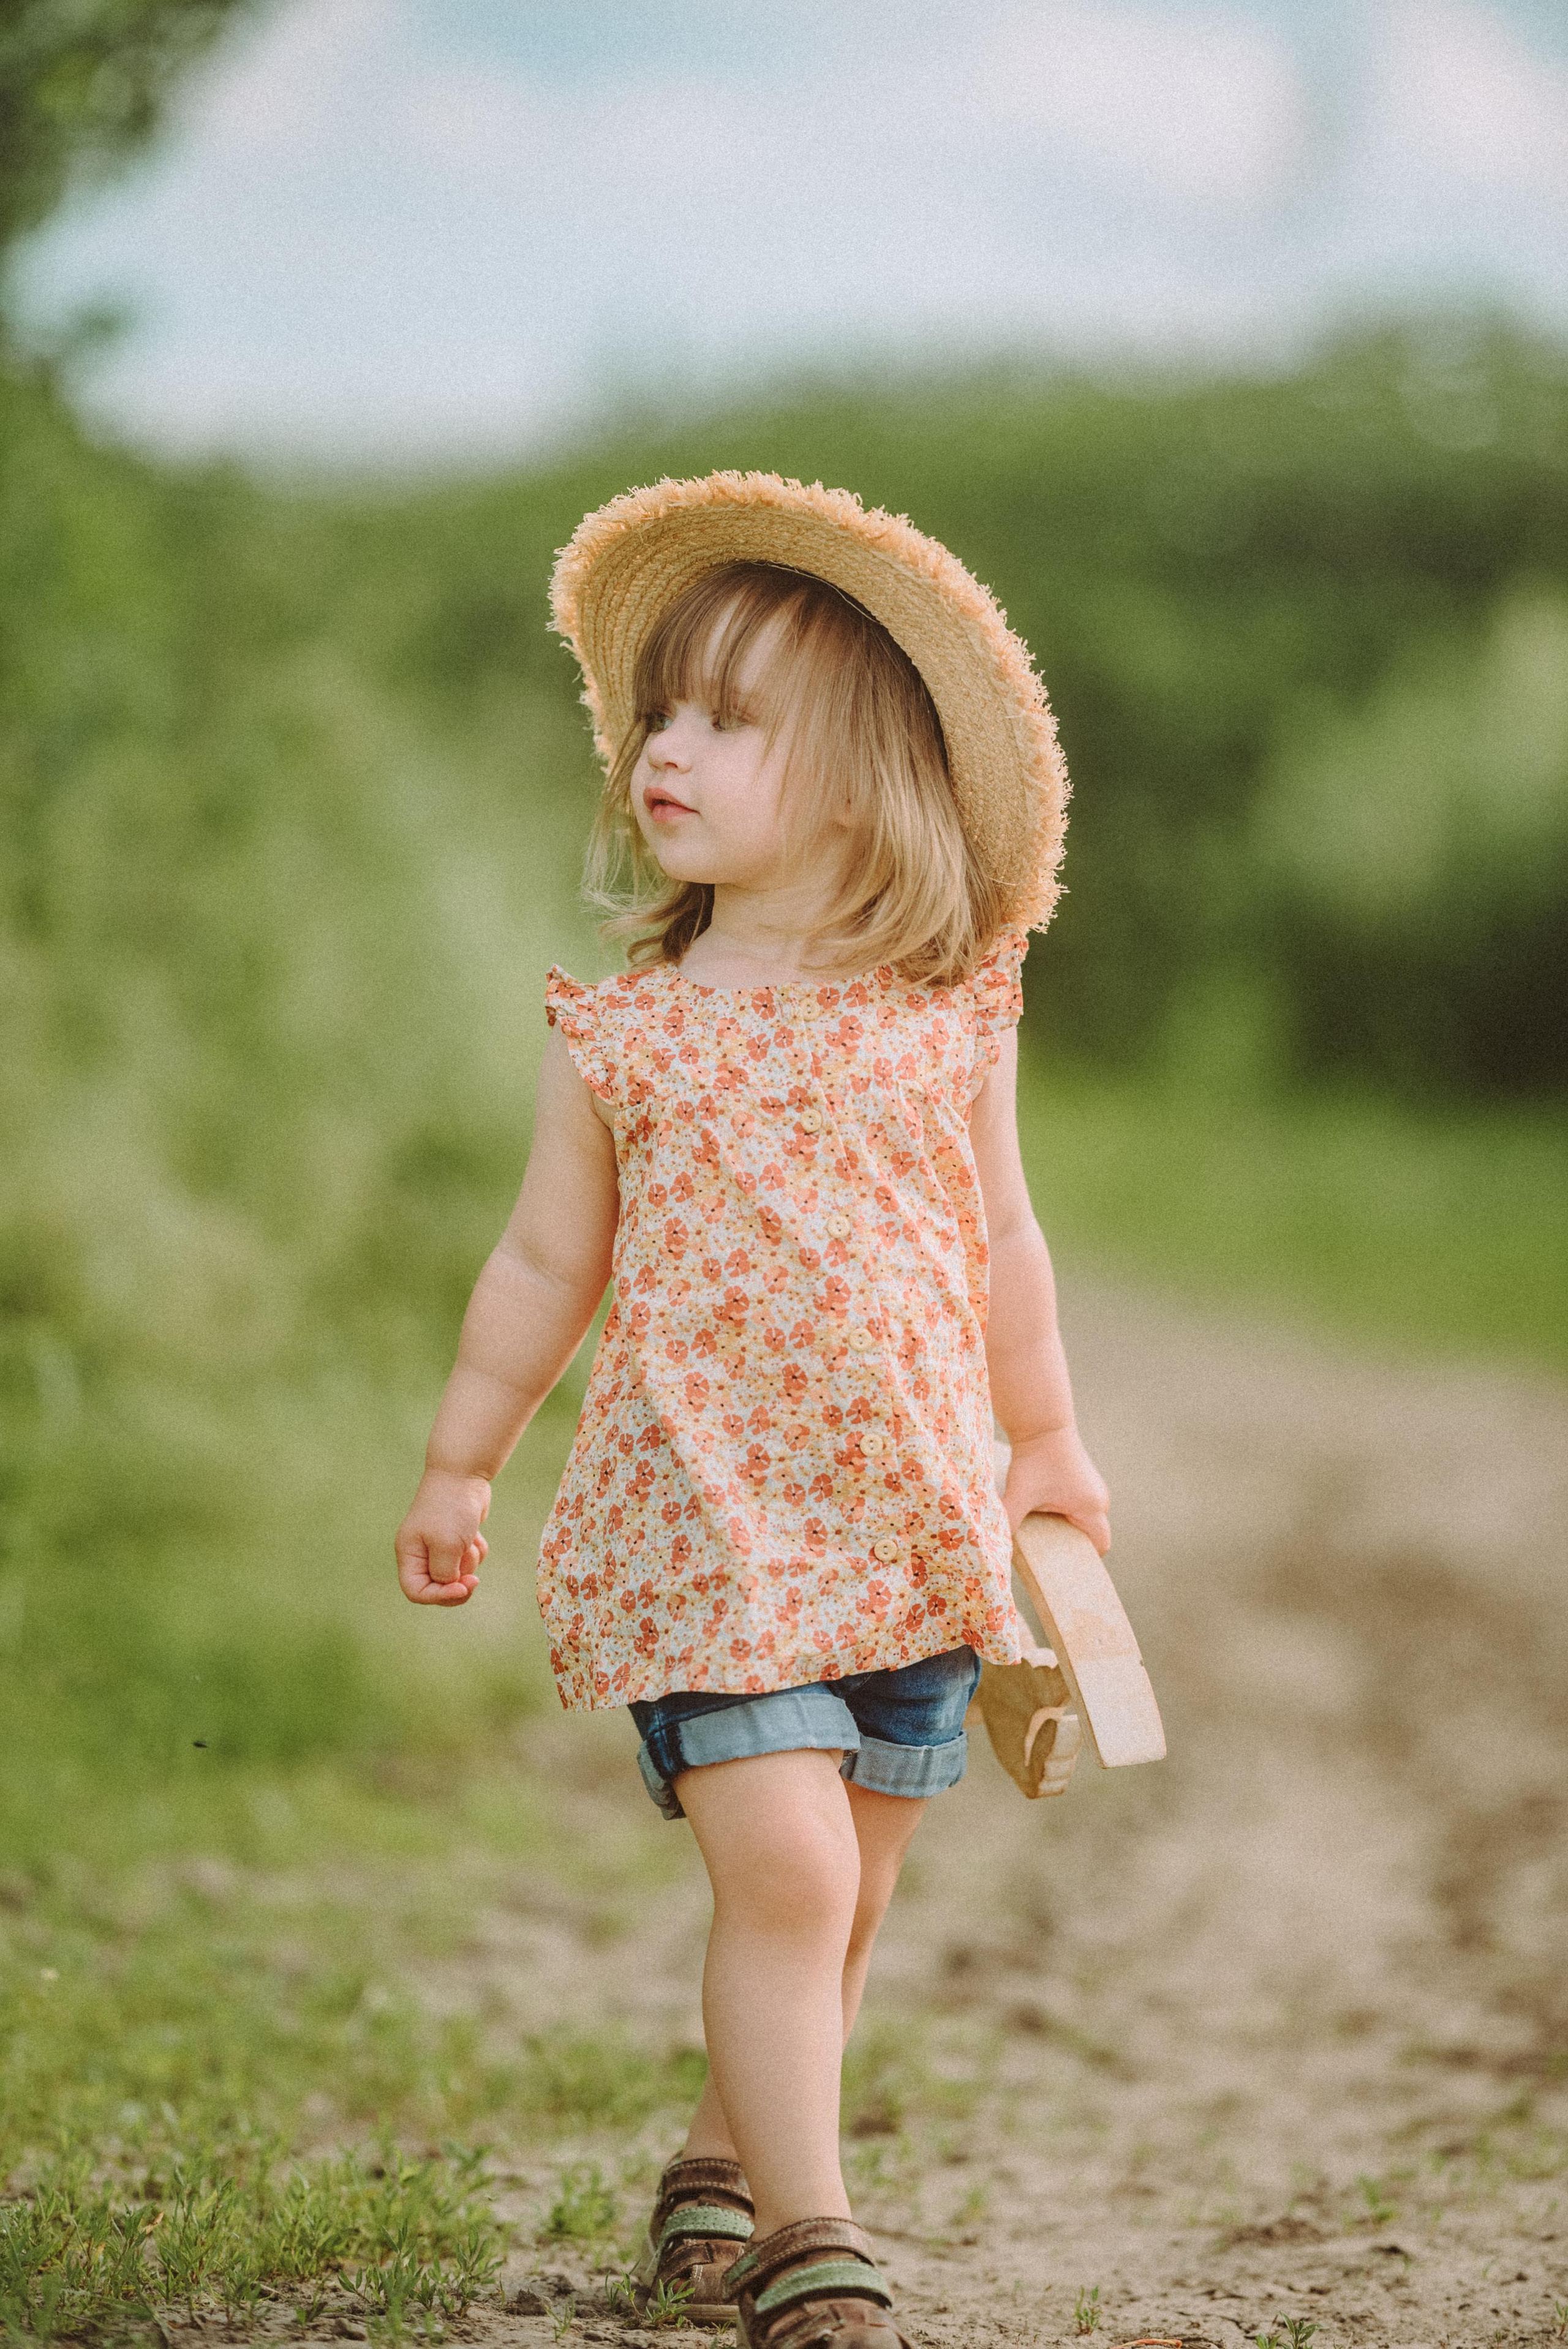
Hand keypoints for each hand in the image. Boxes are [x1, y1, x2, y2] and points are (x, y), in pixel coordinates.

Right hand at [395, 1468, 489, 1604]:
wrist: (464, 1473)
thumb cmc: (451, 1508)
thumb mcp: (446, 1545)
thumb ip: (444, 1573)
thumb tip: (450, 1586)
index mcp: (410, 1554)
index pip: (416, 1591)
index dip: (439, 1596)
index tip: (462, 1587)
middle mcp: (422, 1552)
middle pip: (439, 1586)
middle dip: (459, 1582)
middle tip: (474, 1578)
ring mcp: (440, 1545)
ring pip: (458, 1572)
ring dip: (470, 1560)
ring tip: (470, 1539)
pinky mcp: (458, 1538)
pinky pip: (470, 1558)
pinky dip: (477, 1548)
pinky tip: (476, 1532)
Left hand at [1001, 1425, 1110, 1553]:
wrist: (1041, 1424)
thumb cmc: (1034, 1459)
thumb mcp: (1020, 1494)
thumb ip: (1010, 1521)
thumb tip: (997, 1545)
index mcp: (1092, 1507)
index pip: (1100, 1545)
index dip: (1084, 1559)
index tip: (1062, 1564)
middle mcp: (1098, 1498)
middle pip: (1090, 1534)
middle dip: (1071, 1543)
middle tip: (1047, 1552)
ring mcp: (1093, 1487)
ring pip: (1084, 1519)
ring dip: (1067, 1526)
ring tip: (1043, 1532)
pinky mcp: (1083, 1479)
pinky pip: (1079, 1505)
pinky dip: (1065, 1512)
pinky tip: (1044, 1513)